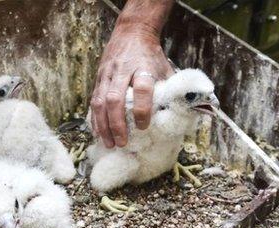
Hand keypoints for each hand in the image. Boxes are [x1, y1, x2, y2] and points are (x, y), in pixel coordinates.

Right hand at [91, 11, 173, 147]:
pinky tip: (99, 133)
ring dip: (103, 125)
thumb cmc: (151, 55)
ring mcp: (107, 74)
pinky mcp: (98, 78)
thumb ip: (172, 90)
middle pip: (115, 99)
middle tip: (122, 143)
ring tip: (109, 143)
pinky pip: (93, 101)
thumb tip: (184, 114)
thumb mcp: (165, 68)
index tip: (144, 126)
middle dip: (117, 124)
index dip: (142, 109)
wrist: (132, 32)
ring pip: (100, 102)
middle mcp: (122, 70)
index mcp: (143, 67)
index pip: (142, 89)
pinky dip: (95, 119)